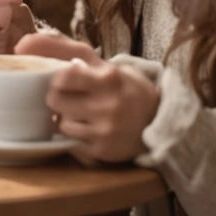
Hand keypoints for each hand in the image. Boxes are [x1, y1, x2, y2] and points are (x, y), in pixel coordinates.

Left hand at [42, 56, 160, 162]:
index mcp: (108, 80)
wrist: (160, 123)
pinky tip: (83, 130)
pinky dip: (74, 137)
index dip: (58, 79)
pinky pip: (73, 144)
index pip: (65, 77)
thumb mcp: (117, 71)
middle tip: (61, 99)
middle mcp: (106, 105)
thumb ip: (91, 67)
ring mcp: (104, 130)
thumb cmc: (132, 92)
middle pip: (56, 101)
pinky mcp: (103, 151)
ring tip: (74, 115)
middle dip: (55, 98)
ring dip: (65, 119)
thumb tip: (64, 64)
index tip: (60, 82)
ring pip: (62, 124)